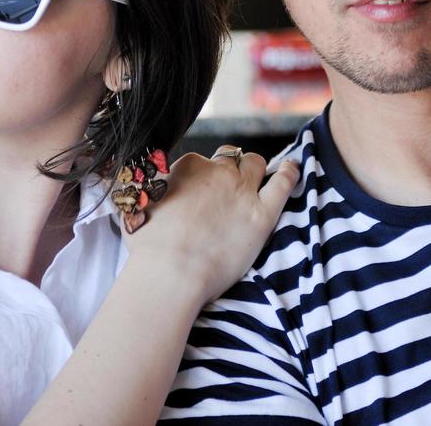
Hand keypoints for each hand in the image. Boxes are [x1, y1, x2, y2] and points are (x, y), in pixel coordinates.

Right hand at [124, 146, 298, 308]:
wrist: (170, 272)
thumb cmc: (149, 246)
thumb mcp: (137, 206)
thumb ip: (147, 191)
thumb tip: (145, 187)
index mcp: (189, 166)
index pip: (203, 162)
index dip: (203, 178)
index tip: (201, 194)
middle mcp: (218, 171)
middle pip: (231, 159)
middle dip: (230, 170)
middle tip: (226, 192)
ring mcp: (242, 191)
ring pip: (256, 164)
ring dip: (255, 171)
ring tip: (256, 182)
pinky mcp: (262, 214)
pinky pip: (283, 183)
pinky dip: (290, 173)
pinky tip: (292, 169)